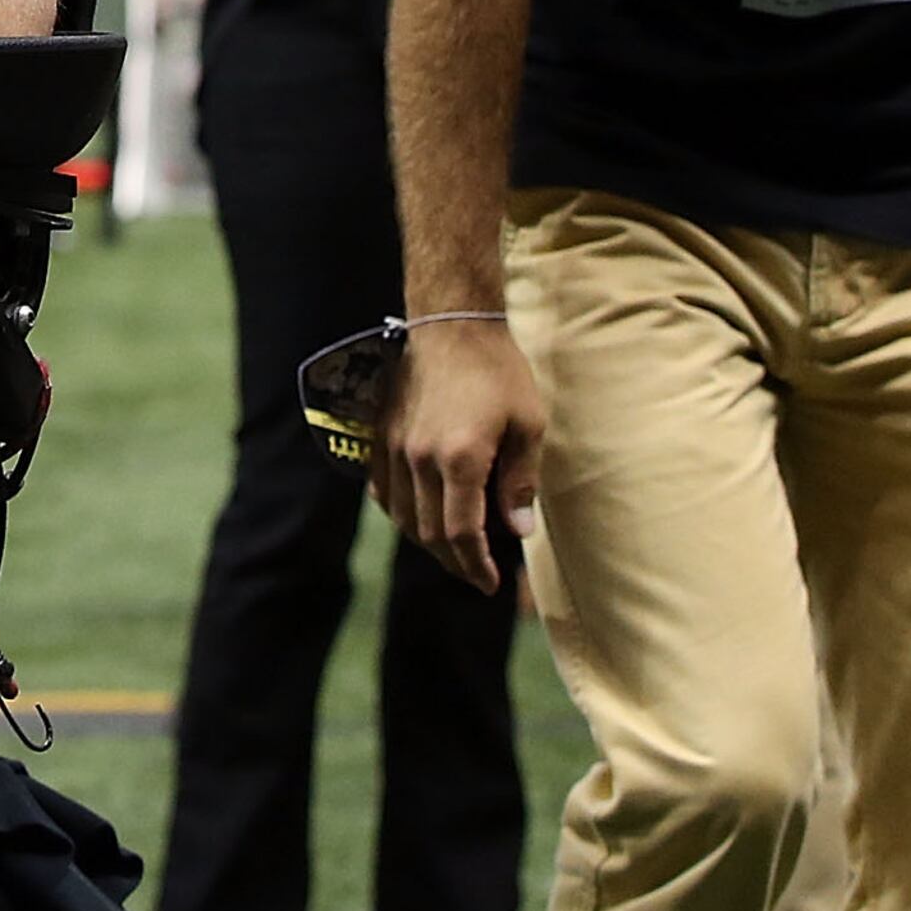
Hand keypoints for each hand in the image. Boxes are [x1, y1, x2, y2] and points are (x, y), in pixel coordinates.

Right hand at [371, 315, 541, 593]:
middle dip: (455, 562)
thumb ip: (520, 482)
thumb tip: (518, 531)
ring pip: (402, 516)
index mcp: (460, 459)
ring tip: (452, 551)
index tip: (490, 583)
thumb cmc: (499, 373)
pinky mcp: (381, 436)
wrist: (451, 326)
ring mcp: (394, 448)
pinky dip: (401, 513)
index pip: (462, 533)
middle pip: (429, 532)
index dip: (477, 565)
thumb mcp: (528, 425)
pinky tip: (418, 516)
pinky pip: (383, 491)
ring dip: (427, 542)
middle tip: (476, 573)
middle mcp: (419, 459)